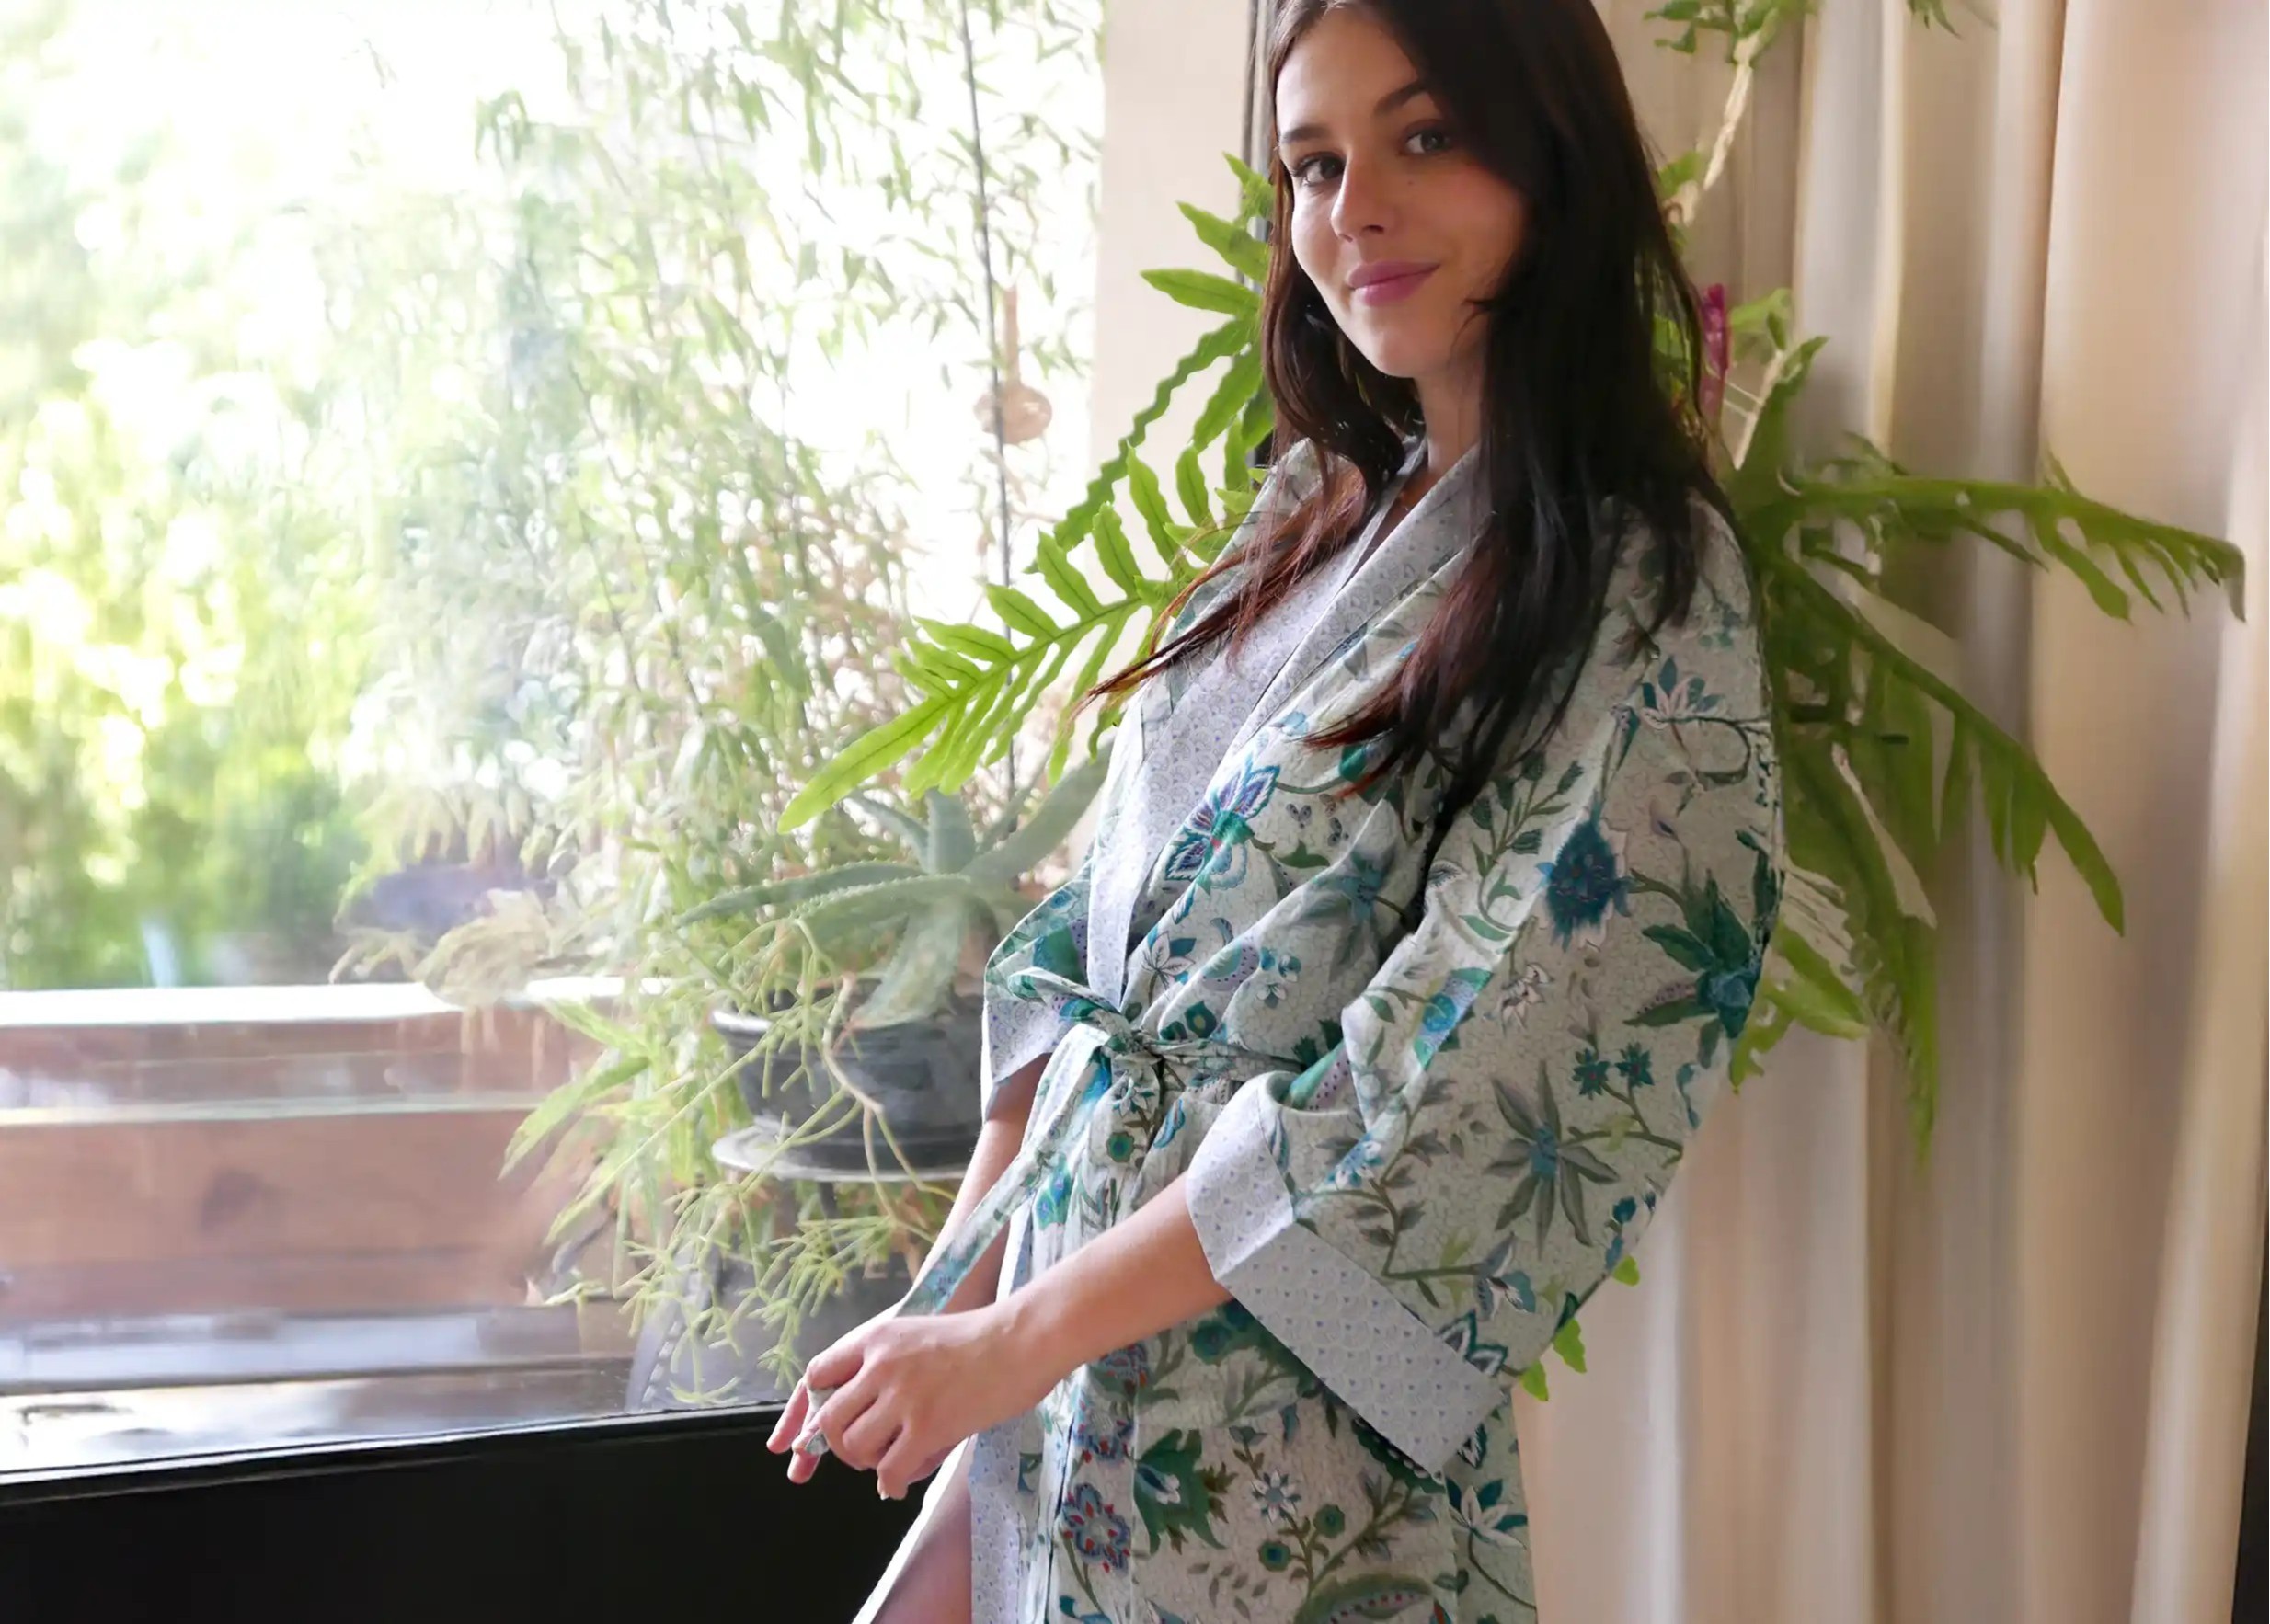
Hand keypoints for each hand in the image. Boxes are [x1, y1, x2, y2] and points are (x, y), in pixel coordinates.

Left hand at [765, 1302, 1056, 1499]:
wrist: (1022, 1338)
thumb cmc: (981, 1337)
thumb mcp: (919, 1335)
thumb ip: (887, 1365)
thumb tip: (864, 1412)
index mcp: (877, 1337)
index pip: (817, 1375)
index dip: (805, 1411)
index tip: (805, 1436)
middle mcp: (880, 1365)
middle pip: (827, 1419)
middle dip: (836, 1446)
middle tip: (862, 1453)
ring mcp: (903, 1396)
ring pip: (853, 1447)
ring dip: (866, 1463)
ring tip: (888, 1463)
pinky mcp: (927, 1426)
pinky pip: (889, 1469)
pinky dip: (891, 1483)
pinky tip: (900, 1483)